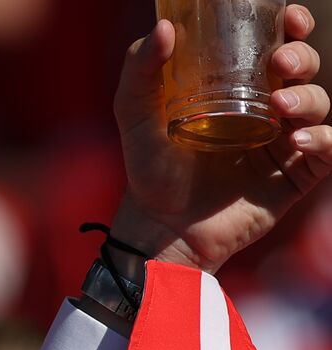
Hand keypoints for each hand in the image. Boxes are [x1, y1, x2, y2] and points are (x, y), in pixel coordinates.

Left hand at [110, 4, 331, 272]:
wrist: (160, 229)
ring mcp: (282, 143)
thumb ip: (140, 71)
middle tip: (279, 63)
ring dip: (309, 97)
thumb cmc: (149, 172)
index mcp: (237, 89)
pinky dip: (324, 140)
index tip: (289, 17)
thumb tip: (164, 25)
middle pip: (304, 70)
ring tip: (281, 106)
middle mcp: (266, 112)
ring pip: (318, 105)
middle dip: (302, 57)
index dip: (292, 26)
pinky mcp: (293, 176)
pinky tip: (299, 140)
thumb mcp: (135, 116)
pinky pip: (328, 151)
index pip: (277, 46)